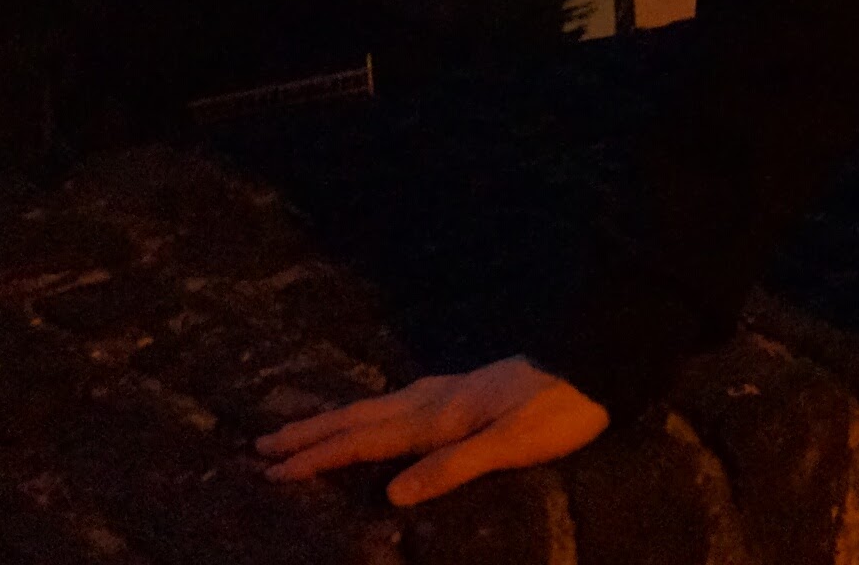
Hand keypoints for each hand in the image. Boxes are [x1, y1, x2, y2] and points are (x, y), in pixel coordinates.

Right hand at [254, 356, 607, 505]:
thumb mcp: (512, 444)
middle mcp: (436, 399)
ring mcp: (450, 390)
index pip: (366, 442)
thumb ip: (453, 467)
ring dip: (334, 420)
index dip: (319, 458)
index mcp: (439, 417)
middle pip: (360, 419)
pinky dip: (369, 412)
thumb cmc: (562, 410)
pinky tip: (374, 414)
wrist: (598, 363)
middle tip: (260, 444)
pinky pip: (398, 403)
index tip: (272, 471)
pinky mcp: (467, 389)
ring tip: (298, 428)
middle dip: (311, 434)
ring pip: (376, 406)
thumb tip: (390, 496)